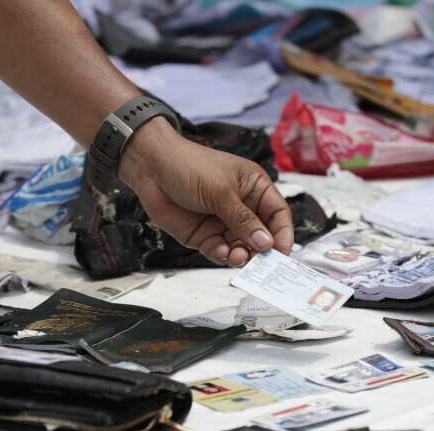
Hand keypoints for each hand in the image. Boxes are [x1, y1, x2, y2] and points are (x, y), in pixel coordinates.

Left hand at [118, 119, 292, 266]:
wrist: (151, 168)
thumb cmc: (189, 166)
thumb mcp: (221, 191)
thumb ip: (244, 220)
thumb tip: (266, 242)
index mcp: (254, 188)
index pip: (277, 214)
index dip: (283, 233)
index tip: (283, 251)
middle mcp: (242, 207)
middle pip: (262, 236)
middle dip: (262, 250)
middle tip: (260, 262)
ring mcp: (223, 223)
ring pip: (242, 247)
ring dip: (242, 255)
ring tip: (237, 257)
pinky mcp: (205, 235)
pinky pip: (220, 251)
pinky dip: (223, 255)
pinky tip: (221, 252)